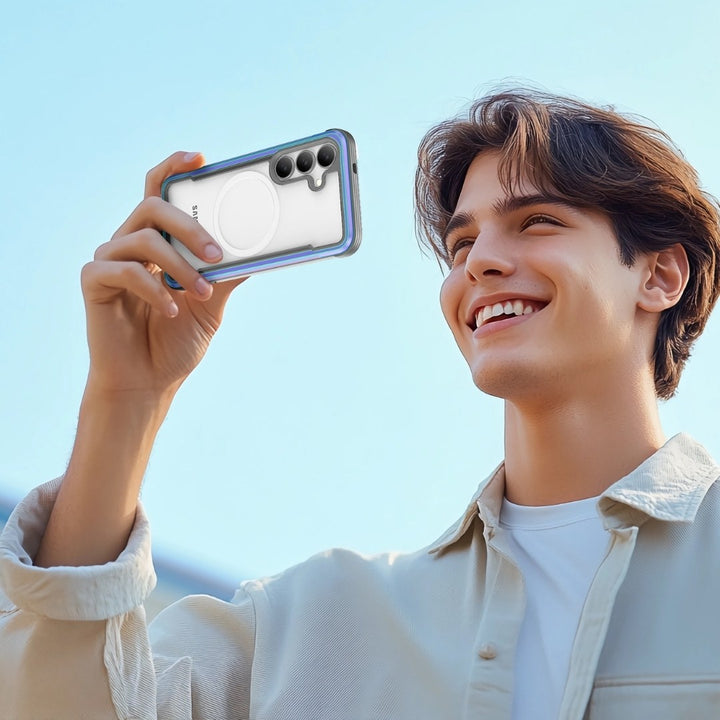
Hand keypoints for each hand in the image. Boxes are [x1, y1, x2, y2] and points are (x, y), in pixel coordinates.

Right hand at [81, 151, 245, 397]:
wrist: (148, 383)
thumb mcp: (211, 305)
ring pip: (143, 238)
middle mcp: (131, 245)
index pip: (160, 193)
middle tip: (215, 254)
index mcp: (158, 244)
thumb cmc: (175, 342)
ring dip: (179, 266)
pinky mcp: (94, 282)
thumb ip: (226, 276)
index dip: (175, 169)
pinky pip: (124, 270)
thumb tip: (258, 251)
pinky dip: (153, 289)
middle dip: (189, 226)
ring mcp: (110, 261)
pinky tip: (170, 311)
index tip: (201, 158)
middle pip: (153, 207)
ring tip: (201, 294)